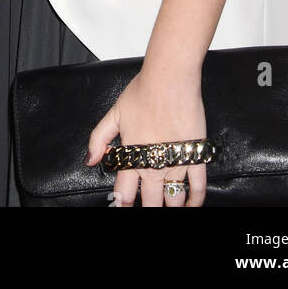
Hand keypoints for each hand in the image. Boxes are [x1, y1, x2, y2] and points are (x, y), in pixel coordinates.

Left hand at [85, 68, 207, 207]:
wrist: (169, 79)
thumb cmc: (142, 92)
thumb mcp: (114, 114)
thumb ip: (98, 139)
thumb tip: (89, 160)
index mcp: (132, 156)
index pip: (124, 193)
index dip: (122, 205)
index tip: (122, 207)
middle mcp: (153, 164)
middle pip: (150, 202)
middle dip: (148, 209)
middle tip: (147, 209)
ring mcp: (175, 162)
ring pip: (173, 199)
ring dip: (170, 206)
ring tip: (167, 208)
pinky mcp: (195, 155)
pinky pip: (198, 187)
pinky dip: (195, 200)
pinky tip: (190, 205)